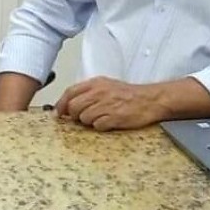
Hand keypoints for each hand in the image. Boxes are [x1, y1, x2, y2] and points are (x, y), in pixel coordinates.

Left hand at [54, 76, 169, 130]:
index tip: (59, 112)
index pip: (70, 92)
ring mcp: (106, 105)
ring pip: (84, 118)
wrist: (150, 100)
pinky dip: (101, 127)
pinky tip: (110, 122)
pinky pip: (97, 126)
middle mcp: (100, 92)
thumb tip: (70, 104)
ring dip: (89, 122)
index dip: (61, 104)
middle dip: (75, 115)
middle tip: (82, 118)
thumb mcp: (108, 86)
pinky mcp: (114, 117)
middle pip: (74, 107)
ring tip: (101, 118)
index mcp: (97, 83)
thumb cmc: (129, 95)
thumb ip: (89, 92)